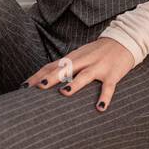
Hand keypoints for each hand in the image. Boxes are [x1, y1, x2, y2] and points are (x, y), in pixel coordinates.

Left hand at [21, 38, 136, 111]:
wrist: (124, 40)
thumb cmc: (97, 52)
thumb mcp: (79, 55)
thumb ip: (64, 66)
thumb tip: (44, 79)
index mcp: (73, 57)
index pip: (51, 66)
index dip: (38, 75)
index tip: (24, 87)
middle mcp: (83, 61)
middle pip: (64, 68)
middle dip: (51, 77)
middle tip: (38, 87)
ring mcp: (98, 67)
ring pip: (85, 75)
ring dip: (75, 83)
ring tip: (65, 92)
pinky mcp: (112, 74)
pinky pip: (108, 87)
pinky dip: (104, 97)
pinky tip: (100, 108)